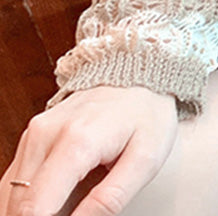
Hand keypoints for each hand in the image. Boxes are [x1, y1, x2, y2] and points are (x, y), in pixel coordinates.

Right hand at [1, 85, 177, 215]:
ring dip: (34, 209)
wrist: (142, 72)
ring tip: (76, 198)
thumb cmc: (147, 115)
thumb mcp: (146, 160)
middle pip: (19, 205)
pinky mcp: (32, 135)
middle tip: (80, 207)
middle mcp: (46, 134)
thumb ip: (111, 198)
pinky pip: (16, 180)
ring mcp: (35, 132)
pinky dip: (30, 197)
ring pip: (12, 195)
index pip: (35, 208)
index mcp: (77, 142)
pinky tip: (61, 195)